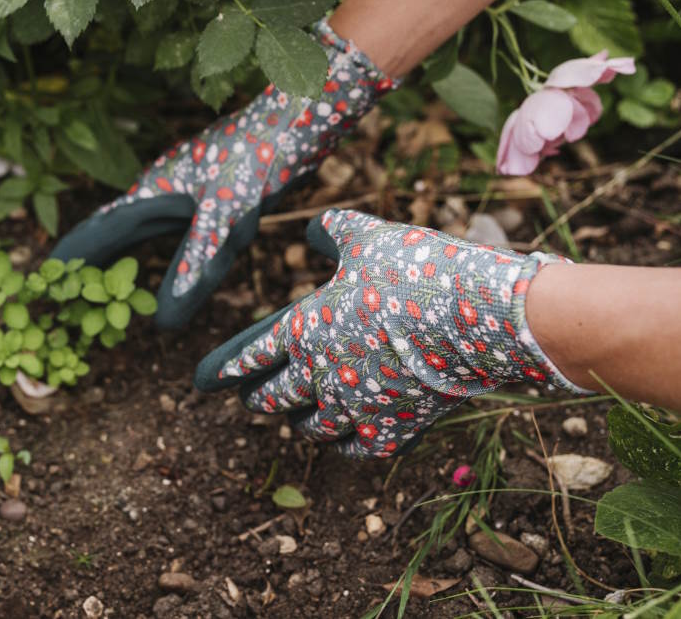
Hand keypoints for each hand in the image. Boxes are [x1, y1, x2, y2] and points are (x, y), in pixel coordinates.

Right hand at [52, 20, 397, 328]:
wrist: (294, 122)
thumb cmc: (256, 159)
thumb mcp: (223, 218)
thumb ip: (192, 267)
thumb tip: (163, 321)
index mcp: (154, 190)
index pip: (102, 229)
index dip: (77, 255)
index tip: (51, 276)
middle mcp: (164, 189)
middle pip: (118, 228)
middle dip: (95, 258)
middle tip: (72, 288)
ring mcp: (187, 189)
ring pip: (147, 228)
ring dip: (127, 252)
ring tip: (109, 279)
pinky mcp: (212, 193)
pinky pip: (176, 227)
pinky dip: (164, 248)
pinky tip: (172, 257)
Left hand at [195, 209, 579, 458]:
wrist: (473, 315)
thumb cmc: (414, 269)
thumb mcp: (367, 236)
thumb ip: (332, 230)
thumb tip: (314, 230)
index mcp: (305, 330)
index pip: (252, 356)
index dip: (228, 367)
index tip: (207, 379)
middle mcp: (320, 375)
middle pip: (274, 398)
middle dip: (258, 398)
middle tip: (252, 399)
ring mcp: (355, 408)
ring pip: (311, 428)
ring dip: (300, 423)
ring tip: (298, 419)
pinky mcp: (392, 430)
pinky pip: (356, 450)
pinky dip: (346, 445)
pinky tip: (347, 439)